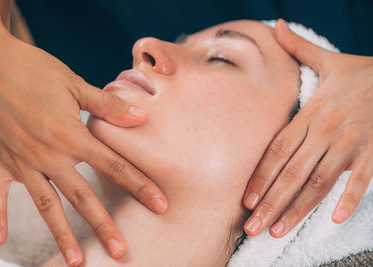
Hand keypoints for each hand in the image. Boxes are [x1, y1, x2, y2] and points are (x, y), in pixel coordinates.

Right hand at [0, 28, 167, 265]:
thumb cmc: (31, 68)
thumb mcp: (73, 84)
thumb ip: (108, 106)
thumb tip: (142, 118)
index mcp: (70, 136)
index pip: (114, 166)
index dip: (140, 186)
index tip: (161, 206)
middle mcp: (47, 155)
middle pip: (82, 197)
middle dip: (104, 225)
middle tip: (121, 252)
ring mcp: (20, 162)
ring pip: (46, 206)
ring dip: (62, 235)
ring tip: (77, 261)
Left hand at [243, 19, 372, 237]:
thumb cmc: (361, 73)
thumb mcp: (328, 60)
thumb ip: (298, 48)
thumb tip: (274, 26)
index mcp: (311, 114)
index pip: (277, 150)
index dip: (260, 176)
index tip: (246, 200)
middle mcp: (326, 131)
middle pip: (292, 173)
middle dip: (271, 202)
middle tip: (252, 227)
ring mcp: (351, 143)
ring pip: (318, 182)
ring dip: (298, 209)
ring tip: (278, 231)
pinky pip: (361, 180)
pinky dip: (349, 200)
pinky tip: (334, 220)